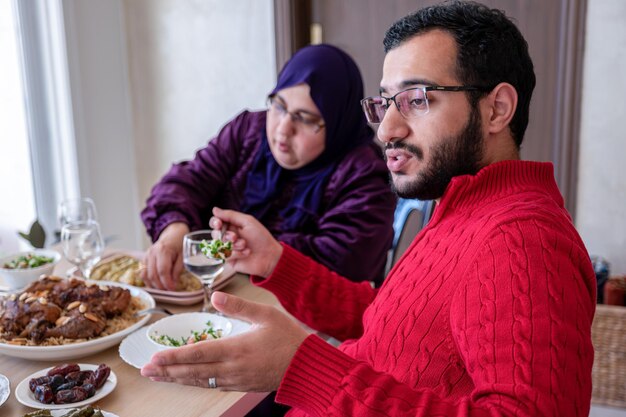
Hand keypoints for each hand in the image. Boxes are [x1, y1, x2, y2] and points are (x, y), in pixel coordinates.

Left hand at [140, 291, 309, 390]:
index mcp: (237, 348)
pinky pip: (211, 384)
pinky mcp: (240, 385)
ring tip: (158, 376)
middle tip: (146, 369)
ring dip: (177, 378)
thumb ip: (239, 306)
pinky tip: (185, 379)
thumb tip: (214, 296)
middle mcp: (233, 368)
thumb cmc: (288, 337)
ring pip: (200, 380)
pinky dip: (194, 382)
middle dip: (167, 370)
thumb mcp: (266, 315)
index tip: (155, 357)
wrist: (306, 366)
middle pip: (193, 371)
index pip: (199, 353)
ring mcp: (236, 379)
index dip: (175, 357)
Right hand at [142, 222, 188, 289]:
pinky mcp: (144, 259)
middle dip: (160, 286)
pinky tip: (156, 285)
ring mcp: (146, 256)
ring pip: (145, 275)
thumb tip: (173, 283)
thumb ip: (178, 269)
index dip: (167, 282)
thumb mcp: (183, 255)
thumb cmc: (179, 244)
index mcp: (163, 250)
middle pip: (152, 274)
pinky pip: (143, 272)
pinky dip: (148, 281)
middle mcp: (152, 253)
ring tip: (163, 289)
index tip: (172, 289)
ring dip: (153, 285)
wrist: (172, 234)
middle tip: (168, 291)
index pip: (162, 270)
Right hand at [209, 207, 282, 277]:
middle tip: (235, 237)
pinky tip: (246, 253)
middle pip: (215, 234)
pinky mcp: (230, 259)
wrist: (269, 255)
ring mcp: (229, 248)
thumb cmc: (261, 237)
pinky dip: (236, 253)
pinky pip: (225, 256)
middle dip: (225, 235)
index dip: (215, 222)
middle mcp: (229, 236)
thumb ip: (230, 215)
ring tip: (245, 245)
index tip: (218, 224)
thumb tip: (214, 209)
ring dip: (233, 245)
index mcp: (233, 226)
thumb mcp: (247, 222)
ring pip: (219, 245)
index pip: (216, 222)